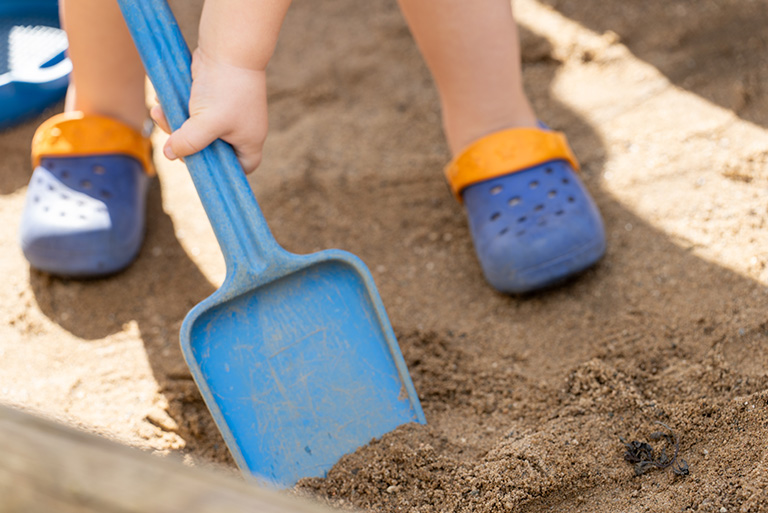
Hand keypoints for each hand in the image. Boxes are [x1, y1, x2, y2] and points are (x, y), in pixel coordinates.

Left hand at [151, 48, 267, 173]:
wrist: (227, 48)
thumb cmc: (225, 88)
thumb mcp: (206, 122)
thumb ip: (189, 143)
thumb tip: (170, 154)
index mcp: (249, 141)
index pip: (240, 169)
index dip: (221, 172)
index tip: (199, 165)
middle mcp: (240, 130)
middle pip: (211, 150)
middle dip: (186, 143)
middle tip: (170, 137)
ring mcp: (227, 114)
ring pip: (197, 130)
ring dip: (175, 123)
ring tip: (158, 111)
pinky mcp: (212, 99)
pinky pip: (192, 112)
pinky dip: (177, 109)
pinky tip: (161, 102)